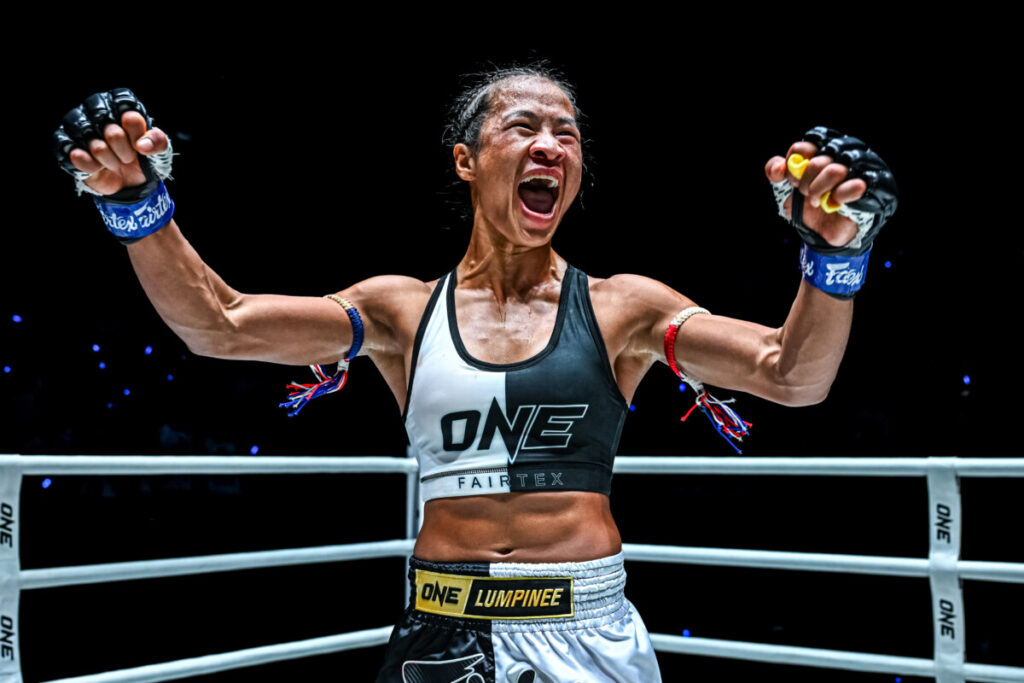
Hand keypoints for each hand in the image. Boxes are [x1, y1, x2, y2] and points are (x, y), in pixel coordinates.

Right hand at [53, 89, 169, 195]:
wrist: (125, 179)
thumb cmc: (141, 157)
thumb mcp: (159, 151)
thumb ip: (158, 142)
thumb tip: (143, 145)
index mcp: (119, 104)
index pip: (129, 114)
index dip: (136, 133)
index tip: (139, 144)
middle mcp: (96, 109)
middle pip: (113, 132)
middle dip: (124, 150)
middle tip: (128, 156)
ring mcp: (78, 126)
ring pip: (96, 146)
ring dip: (110, 160)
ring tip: (114, 162)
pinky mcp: (66, 144)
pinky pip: (76, 156)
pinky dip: (92, 166)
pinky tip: (98, 167)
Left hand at [765, 141, 866, 247]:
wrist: (823, 231)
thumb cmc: (807, 206)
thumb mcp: (784, 190)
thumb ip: (775, 172)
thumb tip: (779, 166)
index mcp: (819, 152)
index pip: (804, 147)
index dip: (794, 164)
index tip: (792, 180)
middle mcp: (839, 156)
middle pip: (818, 161)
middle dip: (806, 183)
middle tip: (806, 194)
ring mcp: (855, 170)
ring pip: (835, 171)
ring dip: (821, 191)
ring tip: (819, 201)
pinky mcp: (868, 186)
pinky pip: (854, 186)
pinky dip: (840, 196)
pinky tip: (836, 202)